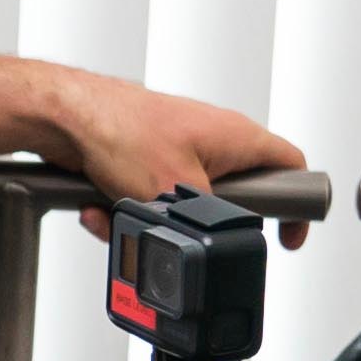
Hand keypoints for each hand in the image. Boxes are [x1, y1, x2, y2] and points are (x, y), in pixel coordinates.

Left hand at [30, 73, 305, 212]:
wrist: (62, 114)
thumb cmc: (119, 128)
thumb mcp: (176, 191)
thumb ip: (207, 222)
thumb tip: (218, 246)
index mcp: (237, 137)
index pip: (291, 167)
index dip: (297, 205)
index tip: (287, 236)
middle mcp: (213, 140)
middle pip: (228, 198)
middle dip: (198, 226)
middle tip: (183, 234)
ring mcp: (179, 149)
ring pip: (180, 205)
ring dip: (149, 219)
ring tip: (121, 214)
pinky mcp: (145, 159)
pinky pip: (146, 197)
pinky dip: (124, 206)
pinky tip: (98, 206)